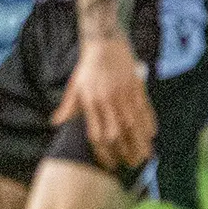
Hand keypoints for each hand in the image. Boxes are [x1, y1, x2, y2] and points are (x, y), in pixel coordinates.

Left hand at [53, 36, 155, 171]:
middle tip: (130, 165)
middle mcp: (108, 102)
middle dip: (125, 153)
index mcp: (91, 103)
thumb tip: (56, 123)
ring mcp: (124, 95)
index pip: (97, 135)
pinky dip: (149, 123)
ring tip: (144, 157)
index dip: (103, 153)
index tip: (108, 164)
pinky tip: (151, 135)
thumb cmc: (87, 68)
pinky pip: (145, 110)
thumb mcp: (74, 87)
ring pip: (134, 125)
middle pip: (118, 134)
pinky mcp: (137, 88)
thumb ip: (67, 107)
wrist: (104, 43)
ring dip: (140, 143)